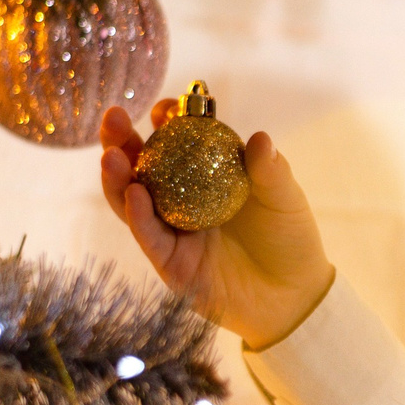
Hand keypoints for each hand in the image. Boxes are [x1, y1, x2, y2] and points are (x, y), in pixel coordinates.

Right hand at [99, 101, 334, 350]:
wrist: (292, 297)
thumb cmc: (290, 241)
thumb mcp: (284, 200)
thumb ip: (271, 170)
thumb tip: (259, 137)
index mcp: (207, 174)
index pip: (179, 140)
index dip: (167, 120)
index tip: (166, 107)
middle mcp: (182, 198)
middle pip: (143, 165)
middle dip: (122, 141)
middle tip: (114, 118)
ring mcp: (172, 230)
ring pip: (133, 200)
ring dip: (118, 176)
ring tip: (111, 154)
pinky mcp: (169, 262)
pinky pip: (149, 236)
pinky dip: (138, 215)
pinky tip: (134, 194)